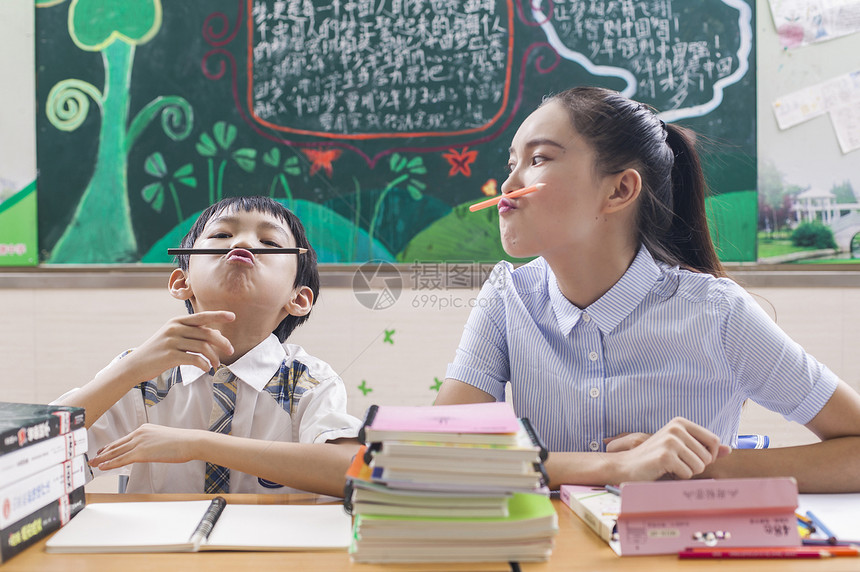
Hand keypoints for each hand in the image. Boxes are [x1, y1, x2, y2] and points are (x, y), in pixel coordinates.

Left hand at [89, 423, 200, 469]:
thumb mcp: (163, 439)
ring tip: (93, 464)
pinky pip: (122, 459)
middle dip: (103, 453)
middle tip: (93, 458)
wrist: (189, 441)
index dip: (111, 446)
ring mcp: (139, 442)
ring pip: (116, 452)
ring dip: (103, 459)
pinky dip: (110, 464)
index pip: (123, 439)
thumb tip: (148, 451)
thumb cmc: (181, 442)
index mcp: (144, 429)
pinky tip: (103, 466)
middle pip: (116, 445)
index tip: (103, 451)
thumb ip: (151, 443)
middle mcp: (139, 433)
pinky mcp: (141, 452)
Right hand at [120, 311, 234, 382]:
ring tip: (216, 365)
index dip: (219, 316)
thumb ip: (193, 333)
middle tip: (230, 350)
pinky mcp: (170, 356)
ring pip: (203, 347)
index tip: (233, 317)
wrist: (135, 364)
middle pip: (207, 333)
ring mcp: (172, 341)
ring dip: (214, 357)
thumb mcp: (174, 337)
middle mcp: (175, 328)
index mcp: (177, 321)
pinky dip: (204, 364)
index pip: (202, 316)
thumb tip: (216, 333)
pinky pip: (195, 359)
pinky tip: (206, 369)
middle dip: (222, 342)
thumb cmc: (159, 351)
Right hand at [611, 417, 730, 481]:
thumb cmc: (655, 458)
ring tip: (669, 466)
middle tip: (676, 463)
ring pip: (699, 466)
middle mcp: (676, 428)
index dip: (708, 455)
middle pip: (708, 456)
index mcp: (680, 422)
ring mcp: (670, 440)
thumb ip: (704, 448)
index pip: (713, 440)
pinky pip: (687, 473)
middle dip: (695, 466)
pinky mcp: (666, 455)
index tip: (691, 458)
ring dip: (686, 472)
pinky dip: (677, 477)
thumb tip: (729, 450)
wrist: (626, 466)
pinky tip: (663, 470)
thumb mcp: (681, 448)